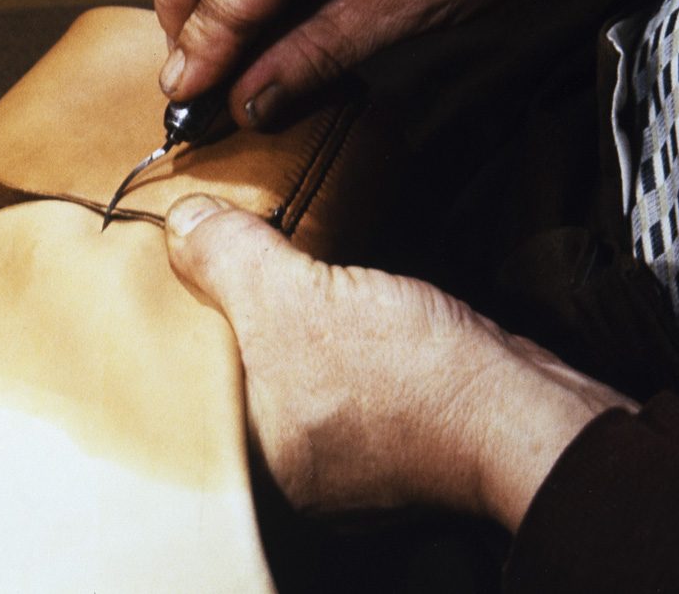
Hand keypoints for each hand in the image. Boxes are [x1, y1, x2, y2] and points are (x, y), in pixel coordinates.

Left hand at [163, 194, 636, 529]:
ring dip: (265, 310)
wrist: (527, 407)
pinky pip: (319, 361)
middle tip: (193, 252)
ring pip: (274, 362)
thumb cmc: (410, 378)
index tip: (156, 273)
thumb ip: (228, 260)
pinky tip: (301, 281)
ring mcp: (333, 444)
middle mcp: (285, 463)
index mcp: (251, 461)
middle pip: (225, 372)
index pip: (182, 389)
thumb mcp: (296, 302)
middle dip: (215, 312)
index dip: (168, 327)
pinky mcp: (373, 416)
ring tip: (240, 256)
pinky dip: (309, 321)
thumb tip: (181, 221)